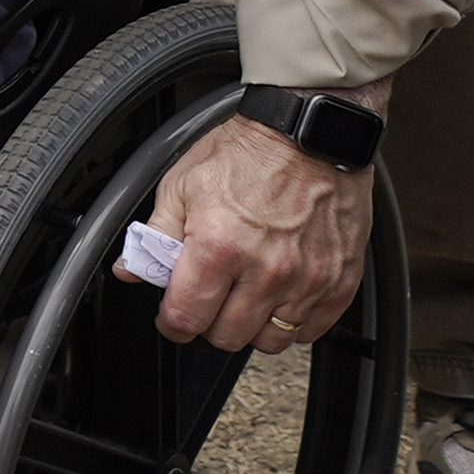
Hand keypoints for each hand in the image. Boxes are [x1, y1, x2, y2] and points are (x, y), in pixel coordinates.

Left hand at [136, 106, 375, 353]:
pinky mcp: (340, 281)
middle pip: (227, 336)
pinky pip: (312, 330)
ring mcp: (307, 279)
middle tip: (210, 300)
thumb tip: (134, 269)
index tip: (173, 317)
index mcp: (219, 246)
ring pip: (270, 341)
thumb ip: (156, 234)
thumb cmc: (247, 153)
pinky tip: (280, 298)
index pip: (186, 317)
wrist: (309, 132)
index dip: (172, 323)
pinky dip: (293, 323)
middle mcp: (266, 269)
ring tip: (246, 298)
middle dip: (209, 323)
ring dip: (252, 327)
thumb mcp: (182, 184)